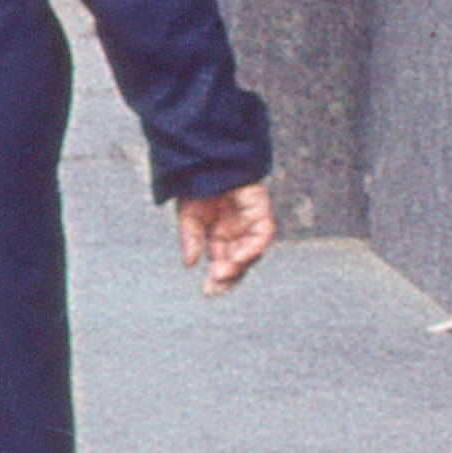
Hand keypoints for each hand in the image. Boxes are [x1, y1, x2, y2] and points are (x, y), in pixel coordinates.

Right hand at [177, 182, 277, 296]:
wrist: (209, 160)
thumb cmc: (199, 186)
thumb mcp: (189, 216)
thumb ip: (191, 239)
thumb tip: (190, 264)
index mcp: (219, 236)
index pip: (221, 263)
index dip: (216, 279)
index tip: (208, 292)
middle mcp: (237, 233)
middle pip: (238, 262)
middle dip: (228, 277)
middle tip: (215, 288)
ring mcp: (250, 223)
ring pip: (251, 253)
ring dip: (238, 266)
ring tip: (222, 274)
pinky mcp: (261, 212)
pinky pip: (262, 235)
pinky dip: (252, 249)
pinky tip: (237, 258)